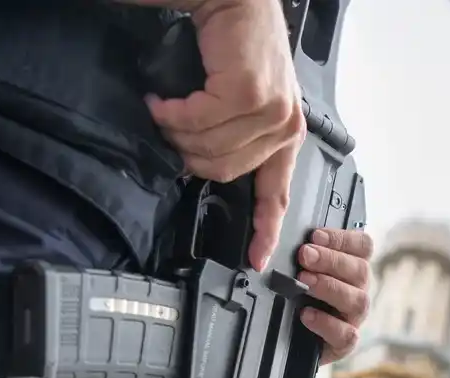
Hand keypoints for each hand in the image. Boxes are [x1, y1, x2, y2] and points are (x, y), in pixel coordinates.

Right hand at [144, 0, 304, 271]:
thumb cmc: (231, 45)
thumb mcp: (238, 101)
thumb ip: (231, 137)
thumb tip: (199, 169)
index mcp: (285, 133)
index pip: (277, 192)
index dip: (264, 229)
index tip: (255, 259)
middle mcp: (285, 126)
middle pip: (222, 172)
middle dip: (186, 154)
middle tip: (169, 129)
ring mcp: (271, 111)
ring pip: (207, 149)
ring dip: (175, 130)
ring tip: (165, 108)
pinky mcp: (249, 94)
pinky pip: (196, 123)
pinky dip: (171, 112)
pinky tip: (164, 98)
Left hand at [296, 228, 373, 364]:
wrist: (290, 339)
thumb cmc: (298, 300)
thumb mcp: (301, 272)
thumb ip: (306, 255)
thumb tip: (292, 237)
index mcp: (351, 268)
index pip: (363, 246)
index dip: (341, 238)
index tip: (316, 236)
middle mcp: (358, 290)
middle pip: (360, 270)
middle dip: (330, 260)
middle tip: (305, 255)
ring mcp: (354, 318)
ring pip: (357, 300)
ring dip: (330, 287)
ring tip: (305, 282)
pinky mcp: (345, 343)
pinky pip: (346, 334)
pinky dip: (326, 323)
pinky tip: (307, 314)